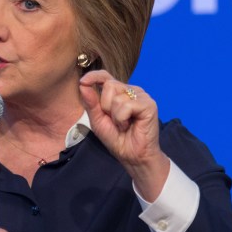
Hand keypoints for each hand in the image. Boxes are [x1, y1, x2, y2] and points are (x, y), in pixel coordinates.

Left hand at [79, 70, 169, 200]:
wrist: (131, 155)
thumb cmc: (116, 138)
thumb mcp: (97, 120)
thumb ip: (90, 102)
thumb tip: (82, 84)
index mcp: (119, 93)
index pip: (106, 77)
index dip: (94, 76)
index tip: (83, 81)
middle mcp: (131, 91)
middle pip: (109, 85)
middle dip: (105, 106)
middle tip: (114, 120)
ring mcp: (141, 96)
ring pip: (117, 97)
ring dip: (115, 116)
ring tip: (123, 125)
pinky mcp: (149, 104)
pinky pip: (127, 105)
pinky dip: (122, 119)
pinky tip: (130, 126)